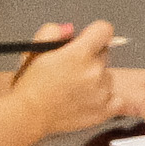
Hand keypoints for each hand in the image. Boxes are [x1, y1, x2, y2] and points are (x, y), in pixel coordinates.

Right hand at [8, 21, 121, 135]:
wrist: (28, 115)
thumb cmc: (30, 85)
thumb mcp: (36, 49)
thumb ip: (53, 32)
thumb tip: (69, 30)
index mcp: (80, 53)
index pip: (104, 30)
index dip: (94, 34)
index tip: (88, 40)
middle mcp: (95, 71)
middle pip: (104, 54)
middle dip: (91, 57)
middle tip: (71, 69)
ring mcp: (102, 92)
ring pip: (107, 76)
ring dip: (96, 80)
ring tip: (74, 89)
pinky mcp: (104, 110)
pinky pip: (116, 99)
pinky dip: (105, 99)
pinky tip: (87, 100)